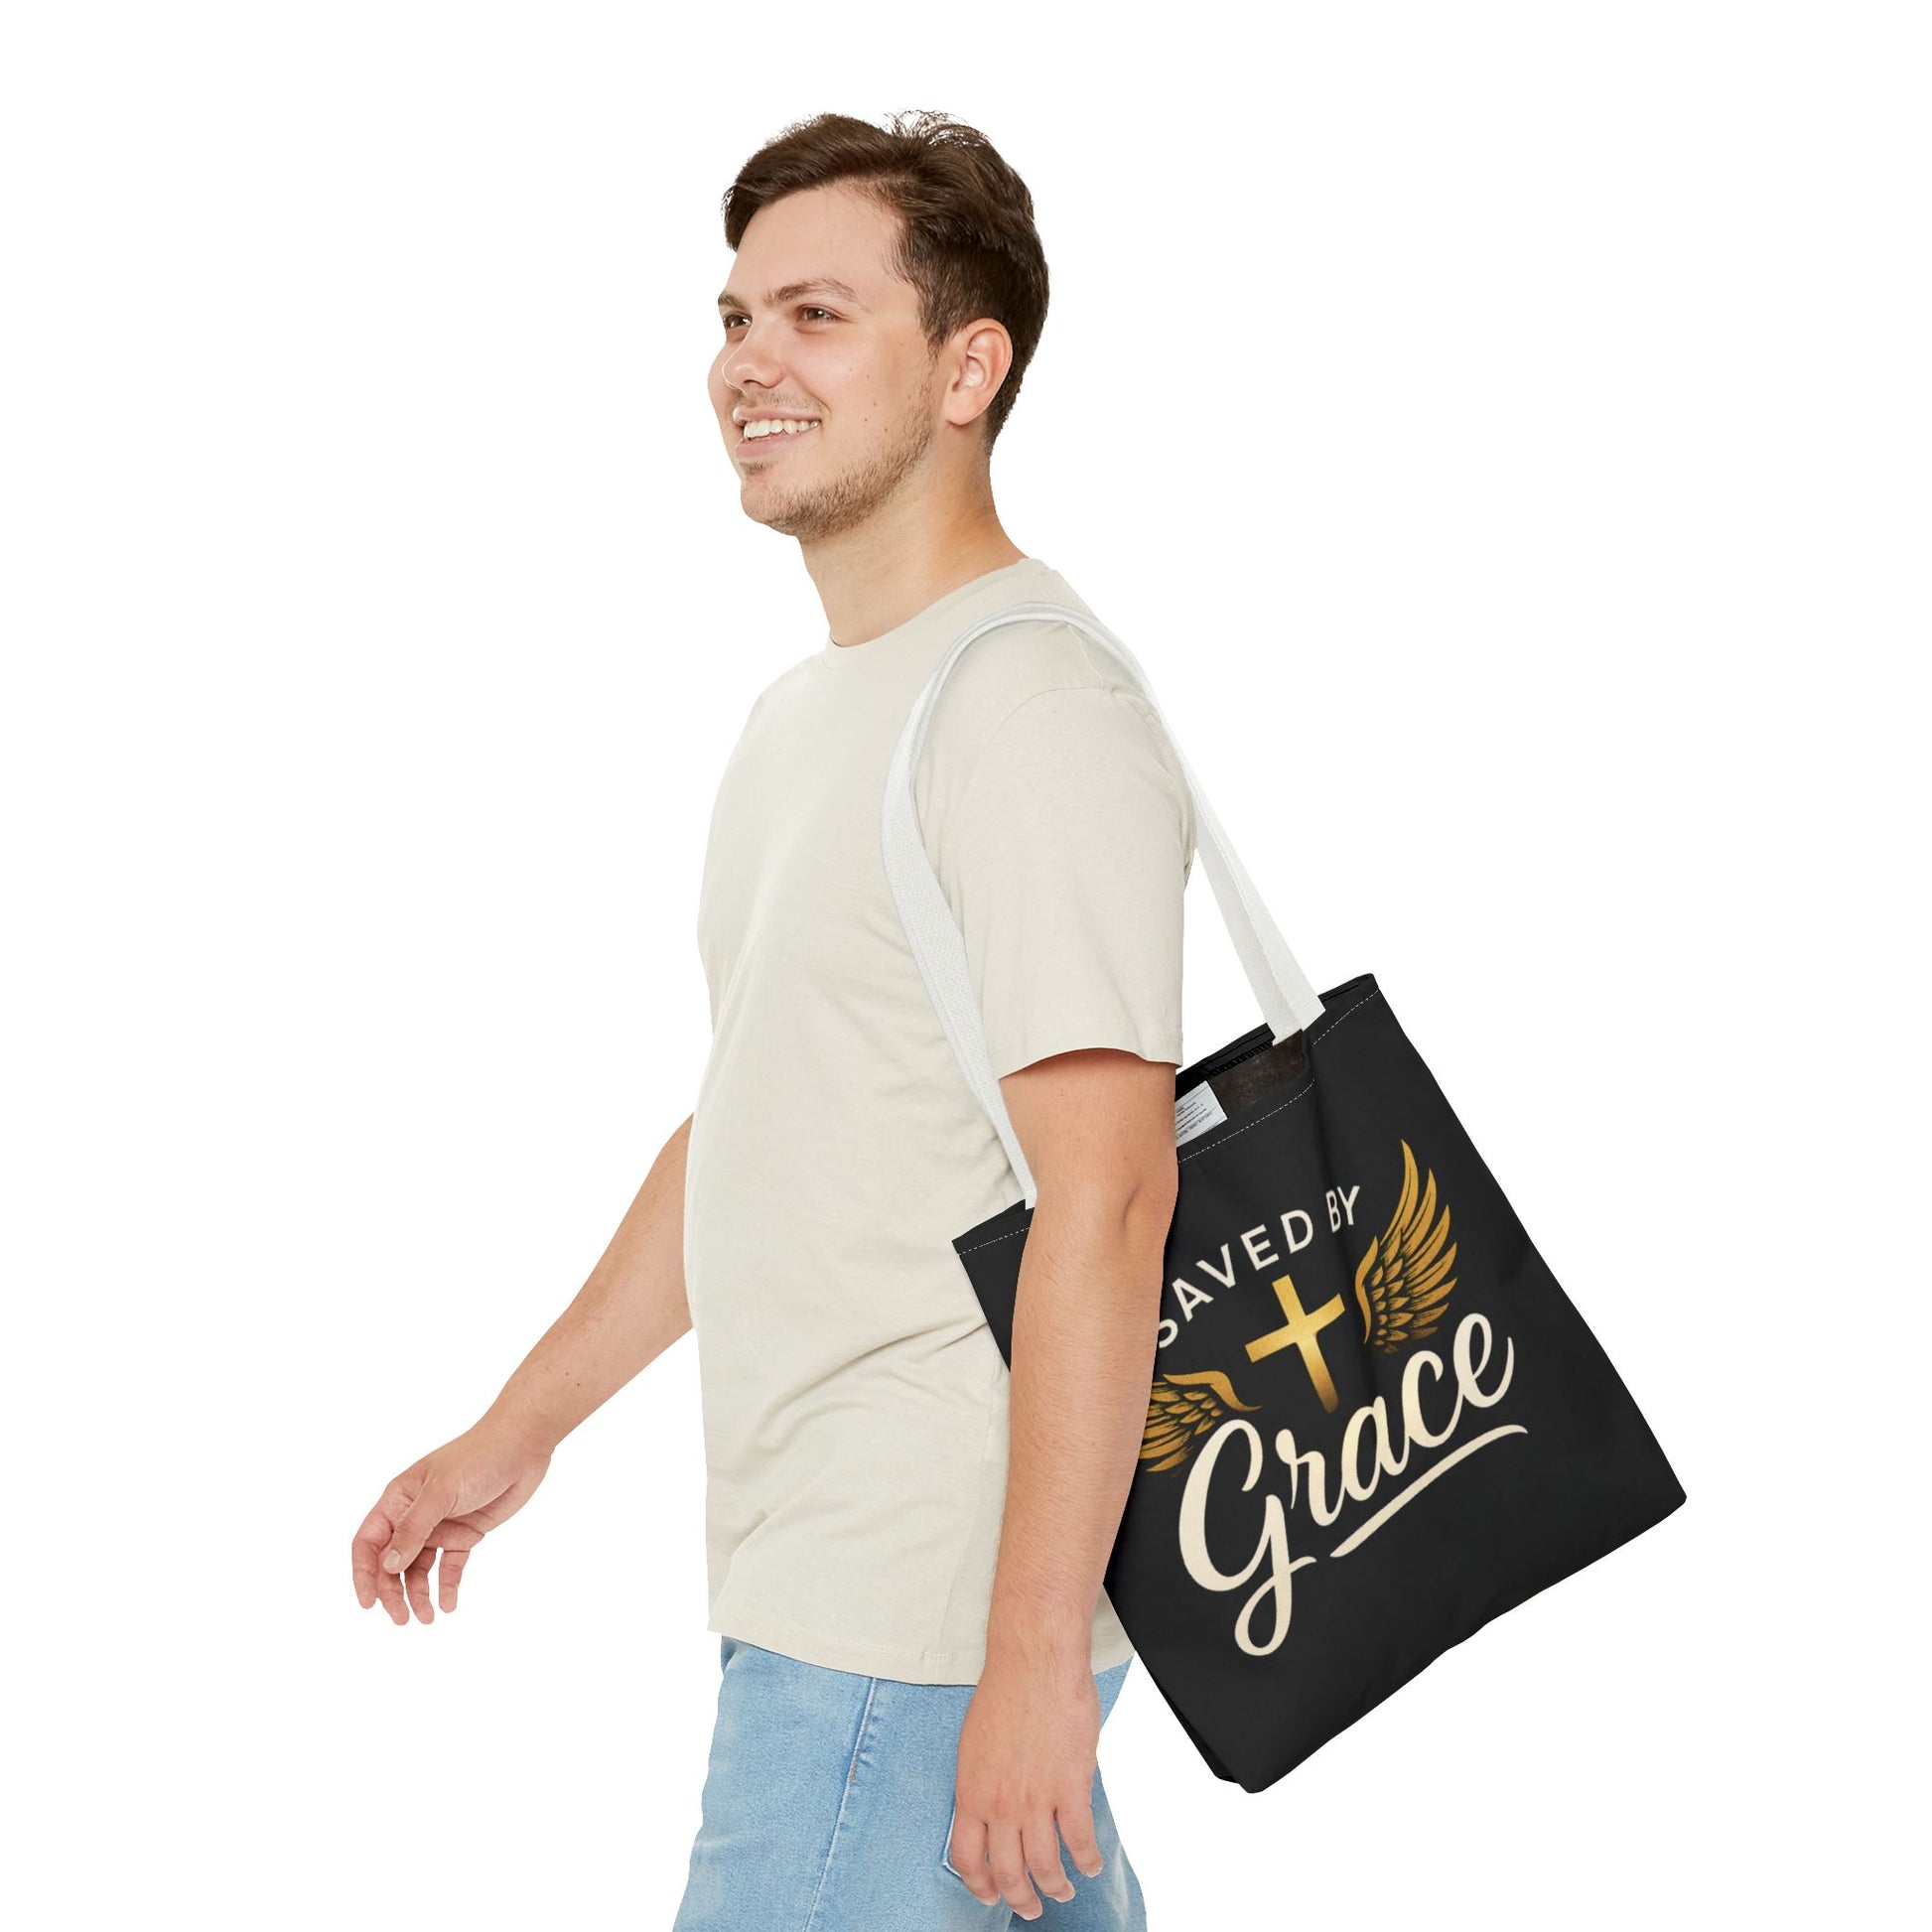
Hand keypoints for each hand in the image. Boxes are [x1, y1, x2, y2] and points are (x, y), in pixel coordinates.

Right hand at [350, 1419, 551, 1623]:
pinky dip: (447, 1586)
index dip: (364, 1573)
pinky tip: (449, 1604)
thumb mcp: (441, 1492)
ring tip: (428, 1618)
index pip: (369, 1542)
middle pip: (392, 1562)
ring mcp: (440, 1526)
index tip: (368, 1604)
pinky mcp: (465, 1534)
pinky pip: (450, 1566)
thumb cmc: (477, 1458)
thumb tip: (387, 1566)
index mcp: (398, 1499)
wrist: (523, 1445)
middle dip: (393, 1592)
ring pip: (419, 1569)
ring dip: (419, 1594)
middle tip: (402, 1619)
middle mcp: (414, 1515)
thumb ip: (413, 1529)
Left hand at [948, 1655, 1105, 1920]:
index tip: (991, 1894)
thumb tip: (990, 1813)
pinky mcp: (1070, 1788)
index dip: (980, 1886)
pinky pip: (1080, 1841)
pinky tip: (1090, 1864)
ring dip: (1056, 1887)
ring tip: (1063, 1890)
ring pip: (1045, 1866)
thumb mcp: (974, 1745)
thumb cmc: (1005, 1693)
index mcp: (971, 1793)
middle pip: (1008, 1873)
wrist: (1035, 1663)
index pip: (968, 1860)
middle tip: (1031, 1907)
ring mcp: (1036, 1800)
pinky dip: (1087, 1860)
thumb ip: (981, 1785)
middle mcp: (1000, 1805)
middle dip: (1021, 1899)